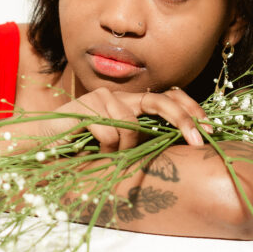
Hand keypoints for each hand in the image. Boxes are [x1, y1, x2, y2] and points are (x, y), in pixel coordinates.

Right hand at [35, 86, 211, 153]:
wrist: (43, 143)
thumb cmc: (80, 149)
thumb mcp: (118, 148)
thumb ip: (141, 143)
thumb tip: (177, 149)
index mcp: (131, 105)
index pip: (168, 98)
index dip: (191, 110)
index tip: (209, 130)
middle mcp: (120, 96)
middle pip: (161, 101)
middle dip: (184, 120)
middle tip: (200, 141)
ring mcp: (104, 98)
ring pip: (132, 126)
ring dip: (123, 148)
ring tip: (104, 155)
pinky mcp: (88, 104)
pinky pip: (110, 132)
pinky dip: (104, 148)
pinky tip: (88, 147)